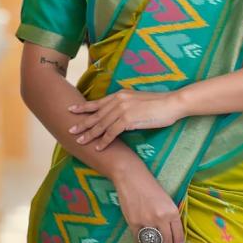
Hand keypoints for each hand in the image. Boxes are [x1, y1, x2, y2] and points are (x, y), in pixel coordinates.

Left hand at [67, 89, 185, 149]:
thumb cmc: (159, 103)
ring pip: (101, 124)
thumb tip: (119, 114)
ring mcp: (122, 109)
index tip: (71, 110)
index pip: (98, 102)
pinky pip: (112, 132)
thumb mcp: (138, 100)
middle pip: (96, 114)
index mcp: (120, 95)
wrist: (172, 103)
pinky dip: (104, 141)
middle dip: (82, 123)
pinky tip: (98, 147)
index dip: (84, 107)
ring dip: (90, 134)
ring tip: (80, 141)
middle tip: (70, 130)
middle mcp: (118, 100)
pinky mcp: (128, 119)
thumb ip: (126, 104)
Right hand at [112, 158, 185, 242]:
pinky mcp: (134, 223)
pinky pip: (140, 240)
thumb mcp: (167, 201)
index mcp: (172, 212)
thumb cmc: (151, 187)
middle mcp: (162, 218)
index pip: (179, 238)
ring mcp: (147, 221)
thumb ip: (170, 217)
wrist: (132, 178)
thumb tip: (171, 236)